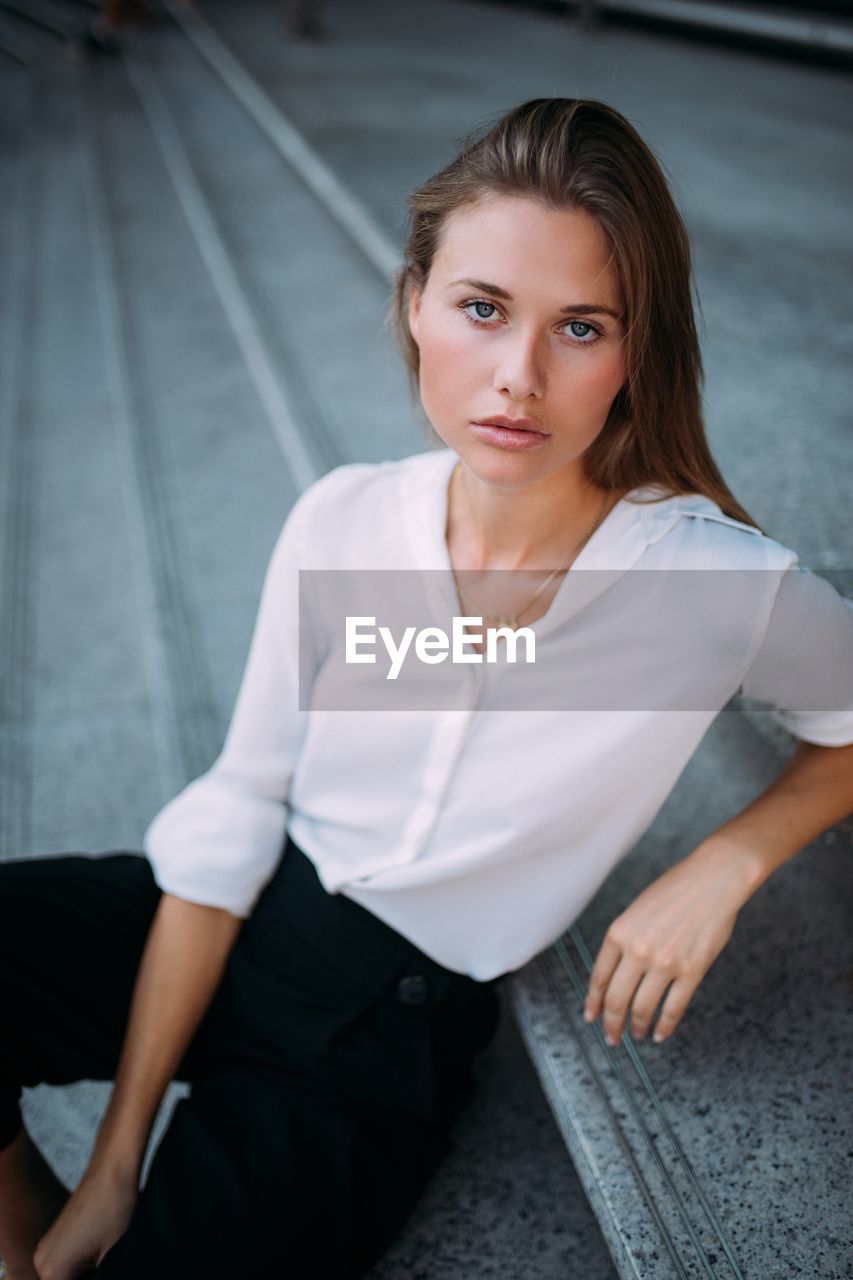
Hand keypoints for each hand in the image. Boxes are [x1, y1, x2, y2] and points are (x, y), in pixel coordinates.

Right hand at [32, 1162, 137, 1279]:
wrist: (112, 1167)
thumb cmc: (114, 1207)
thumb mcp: (111, 1257)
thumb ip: (102, 1278)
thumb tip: (101, 1277)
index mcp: (52, 1271)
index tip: (105, 1270)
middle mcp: (42, 1260)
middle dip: (88, 1278)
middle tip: (107, 1263)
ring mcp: (47, 1245)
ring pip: (66, 1274)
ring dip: (84, 1272)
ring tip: (104, 1256)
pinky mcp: (56, 1234)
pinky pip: (66, 1261)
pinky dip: (82, 1261)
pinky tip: (101, 1248)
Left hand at [583, 841, 754, 1046]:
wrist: (712, 880)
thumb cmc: (674, 891)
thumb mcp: (637, 911)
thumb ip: (624, 940)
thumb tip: (615, 975)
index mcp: (619, 933)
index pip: (599, 978)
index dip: (593, 1003)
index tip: (591, 1017)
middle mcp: (638, 950)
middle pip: (617, 999)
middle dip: (611, 1023)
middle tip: (612, 1037)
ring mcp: (665, 963)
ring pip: (643, 1008)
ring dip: (637, 1027)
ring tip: (636, 1034)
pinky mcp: (692, 971)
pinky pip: (673, 1008)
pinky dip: (664, 1026)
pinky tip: (660, 1034)